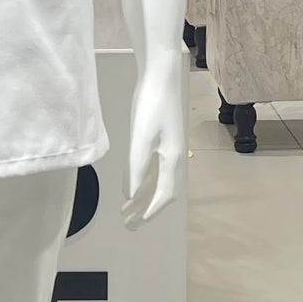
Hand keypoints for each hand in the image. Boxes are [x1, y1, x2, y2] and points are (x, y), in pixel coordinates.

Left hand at [121, 47, 185, 225]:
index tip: (139, 223)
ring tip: (128, 212)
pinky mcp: (162, 138)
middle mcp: (174, 157)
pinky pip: (155, 168)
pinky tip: (132, 186)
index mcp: (172, 159)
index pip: (164, 194)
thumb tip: (131, 196)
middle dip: (148, 209)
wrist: (160, 75)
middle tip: (131, 225)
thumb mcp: (141, 138)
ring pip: (158, 181)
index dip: (151, 211)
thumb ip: (136, 168)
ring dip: (144, 197)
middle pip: (163, 191)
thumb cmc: (151, 105)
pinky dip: (144, 181)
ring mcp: (169, 147)